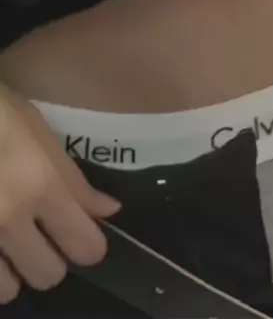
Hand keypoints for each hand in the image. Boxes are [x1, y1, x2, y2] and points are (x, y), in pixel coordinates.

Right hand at [0, 85, 120, 303]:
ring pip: (7, 290)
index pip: (84, 246)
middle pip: (48, 275)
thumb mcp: (40, 135)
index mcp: (40, 187)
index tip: (83, 236)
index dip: (90, 245)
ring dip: (13, 271)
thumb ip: (74, 180)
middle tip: (42, 237)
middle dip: (51, 259)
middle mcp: (7, 220)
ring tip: (8, 243)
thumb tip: (109, 210)